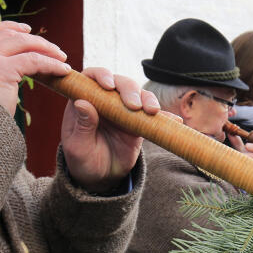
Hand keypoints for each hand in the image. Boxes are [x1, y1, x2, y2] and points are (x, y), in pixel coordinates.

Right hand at [0, 21, 69, 113]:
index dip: (8, 27)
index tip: (25, 29)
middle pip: (7, 35)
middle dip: (32, 38)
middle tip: (50, 46)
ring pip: (22, 43)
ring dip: (45, 48)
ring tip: (61, 57)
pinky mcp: (2, 70)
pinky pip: (33, 60)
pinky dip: (51, 64)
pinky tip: (62, 70)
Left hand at [61, 67, 159, 193]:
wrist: (101, 177)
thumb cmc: (82, 160)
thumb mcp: (77, 146)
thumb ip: (81, 125)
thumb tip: (82, 103)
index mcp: (85, 100)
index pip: (91, 78)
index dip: (101, 75)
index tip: (108, 85)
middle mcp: (105, 100)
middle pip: (119, 83)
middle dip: (129, 89)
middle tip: (134, 105)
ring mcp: (124, 109)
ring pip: (139, 95)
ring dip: (147, 99)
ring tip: (152, 111)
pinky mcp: (139, 121)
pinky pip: (153, 116)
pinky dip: (165, 118)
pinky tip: (175, 121)